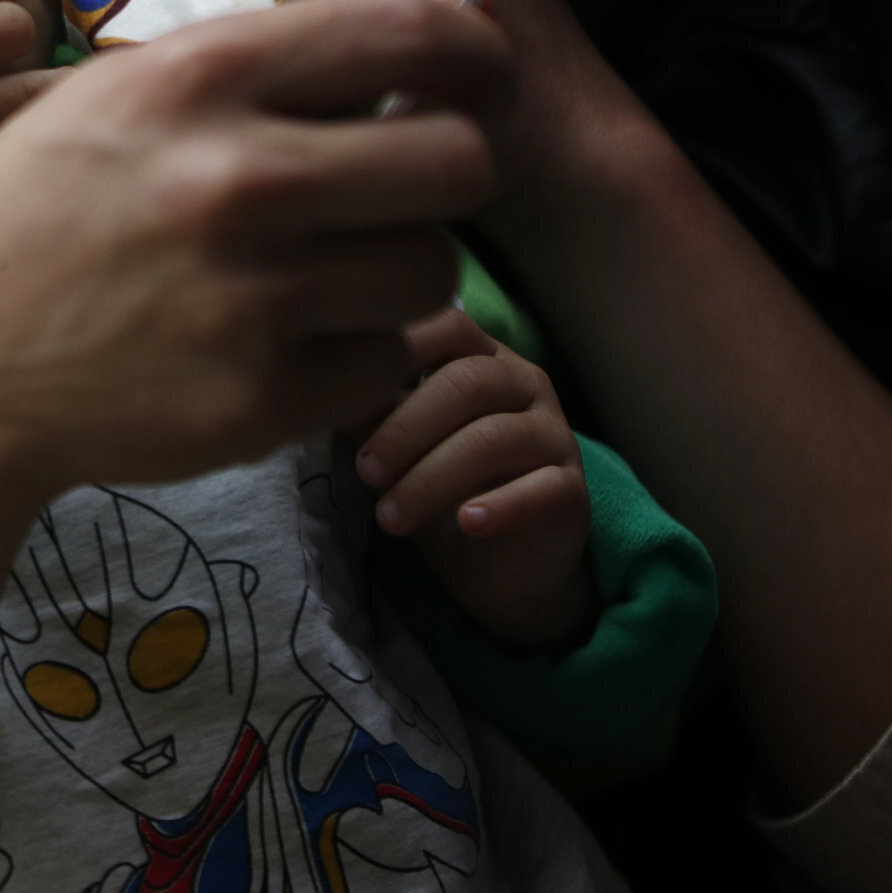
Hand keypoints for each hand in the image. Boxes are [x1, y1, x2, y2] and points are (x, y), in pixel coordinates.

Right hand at [0, 0, 510, 501]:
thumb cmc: (42, 213)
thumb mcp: (131, 96)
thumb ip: (286, 55)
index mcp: (199, 77)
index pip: (411, 33)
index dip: (476, 53)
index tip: (480, 79)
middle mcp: (233, 178)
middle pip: (459, 162)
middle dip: (449, 174)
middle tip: (402, 190)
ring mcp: (249, 297)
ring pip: (432, 271)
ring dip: (396, 271)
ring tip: (318, 272)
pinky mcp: (259, 401)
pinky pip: (385, 362)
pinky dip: (351, 356)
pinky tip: (277, 341)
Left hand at [357, 306, 594, 652]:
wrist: (500, 567)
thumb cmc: (443, 489)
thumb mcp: (400, 446)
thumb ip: (371, 409)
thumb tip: (319, 384)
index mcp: (482, 359)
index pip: (450, 326)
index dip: (404, 343)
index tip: (353, 380)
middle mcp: (525, 384)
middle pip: (467, 383)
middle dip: (405, 427)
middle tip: (364, 471)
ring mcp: (554, 435)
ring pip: (495, 438)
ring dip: (433, 478)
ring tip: (390, 517)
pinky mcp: (572, 491)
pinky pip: (543, 489)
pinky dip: (501, 505)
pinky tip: (466, 522)